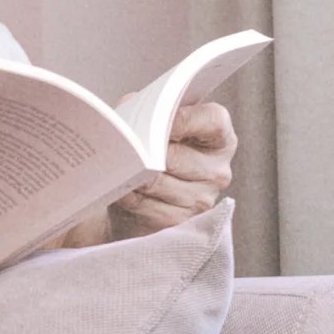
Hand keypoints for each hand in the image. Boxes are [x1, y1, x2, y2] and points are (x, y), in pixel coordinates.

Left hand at [107, 95, 237, 240]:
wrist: (142, 199)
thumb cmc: (149, 153)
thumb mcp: (151, 127)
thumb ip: (144, 111)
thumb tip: (127, 110)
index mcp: (218, 138)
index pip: (213, 120)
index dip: (184, 118)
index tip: (156, 118)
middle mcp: (217, 170)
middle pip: (179, 156)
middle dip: (146, 152)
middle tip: (123, 147)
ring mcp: (202, 199)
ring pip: (160, 183)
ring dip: (134, 176)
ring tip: (116, 168)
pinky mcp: (182, 222)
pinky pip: (151, 208)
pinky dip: (131, 198)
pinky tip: (120, 191)